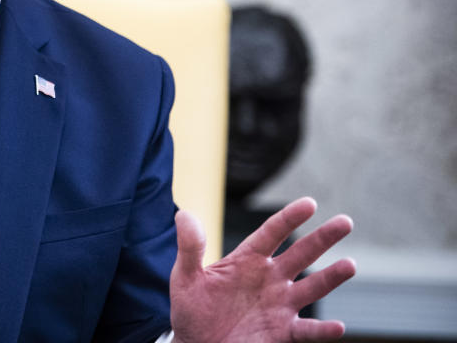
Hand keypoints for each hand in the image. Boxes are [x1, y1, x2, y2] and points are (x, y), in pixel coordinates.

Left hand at [170, 197, 354, 342]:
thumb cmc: (191, 309)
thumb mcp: (186, 276)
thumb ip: (190, 246)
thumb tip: (183, 213)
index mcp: (248, 260)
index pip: (272, 233)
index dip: (290, 218)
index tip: (310, 203)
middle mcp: (270, 278)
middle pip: (301, 253)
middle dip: (323, 238)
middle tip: (345, 222)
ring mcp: (279, 305)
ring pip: (312, 287)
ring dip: (331, 277)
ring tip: (350, 265)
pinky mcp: (282, 332)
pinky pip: (306, 331)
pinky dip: (322, 331)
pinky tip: (338, 327)